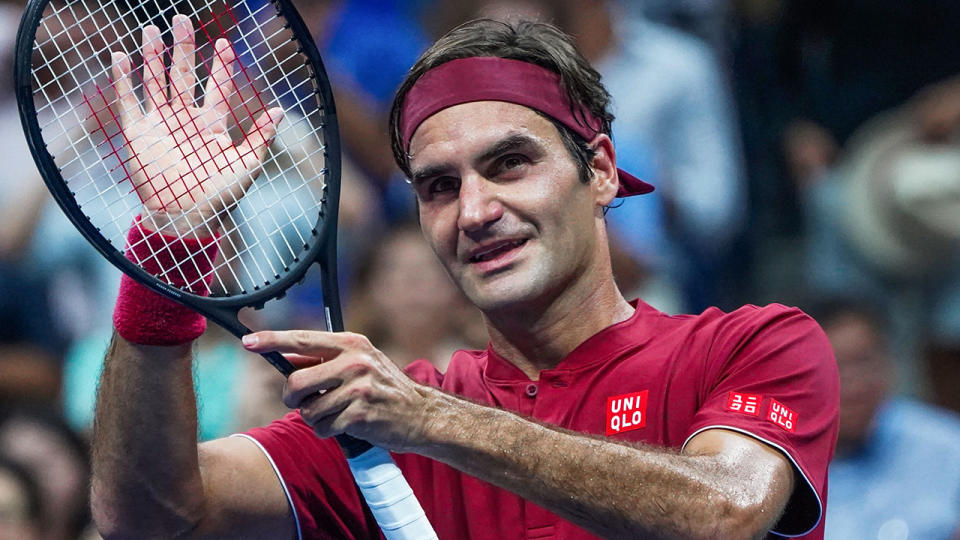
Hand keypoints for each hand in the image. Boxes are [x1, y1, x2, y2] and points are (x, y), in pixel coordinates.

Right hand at [110, 14, 281, 232]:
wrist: (187, 219)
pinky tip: (121, 56)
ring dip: (153, 56)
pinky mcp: (137, 134)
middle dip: (184, 47)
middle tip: (183, 19)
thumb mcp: (247, 164)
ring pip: (155, 82)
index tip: (224, 43)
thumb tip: (277, 110)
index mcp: (212, 125)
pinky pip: (128, 102)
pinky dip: (124, 80)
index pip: (216, 87)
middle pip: (183, 75)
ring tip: (152, 28)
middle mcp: (185, 119)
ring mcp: (160, 124)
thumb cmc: (221, 197)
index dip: (220, 66)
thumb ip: (260, 136)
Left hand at [242, 330, 437, 451]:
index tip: (247, 342)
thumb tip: (282, 358)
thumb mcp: (358, 363)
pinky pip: (324, 428)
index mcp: (351, 343)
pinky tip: (346, 426)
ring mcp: (359, 388)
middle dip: (293, 398)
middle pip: (297, 382)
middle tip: (304, 402)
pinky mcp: (360, 414)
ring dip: (316, 419)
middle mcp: (355, 361)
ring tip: (335, 415)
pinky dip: (329, 432)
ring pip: (309, 410)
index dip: (272, 340)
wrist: (420, 414)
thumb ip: (323, 360)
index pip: (303, 339)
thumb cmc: (383, 388)